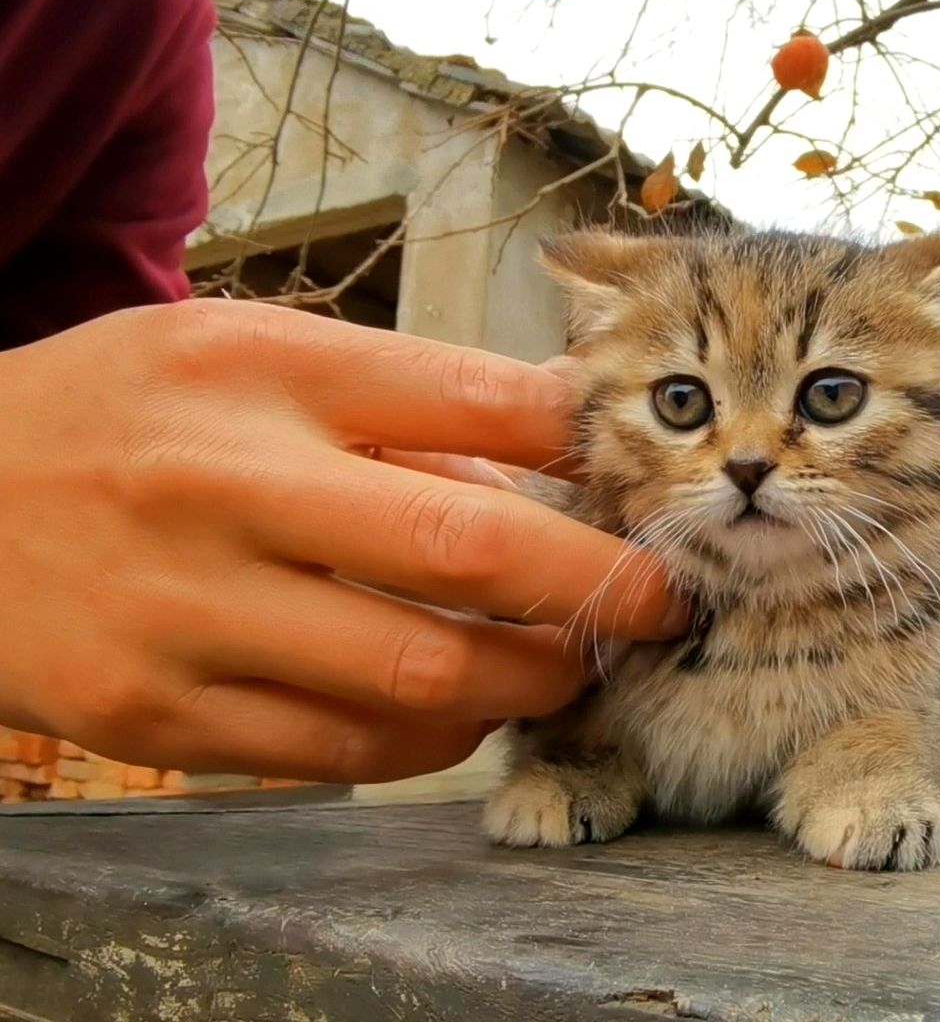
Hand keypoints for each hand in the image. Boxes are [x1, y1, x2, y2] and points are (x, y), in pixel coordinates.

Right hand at [0, 300, 685, 782]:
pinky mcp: (160, 716)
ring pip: (420, 671)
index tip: (654, 491)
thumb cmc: (121, 415)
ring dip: (528, 677)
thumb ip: (403, 392)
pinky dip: (434, 731)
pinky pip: (346, 746)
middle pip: (467, 544)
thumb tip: (566, 434)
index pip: (469, 397)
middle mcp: (223, 486)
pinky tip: (462, 702)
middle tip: (658, 604)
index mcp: (257, 371)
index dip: (589, 448)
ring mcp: (184, 613)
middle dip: (596, 586)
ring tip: (564, 661)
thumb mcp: (245, 352)